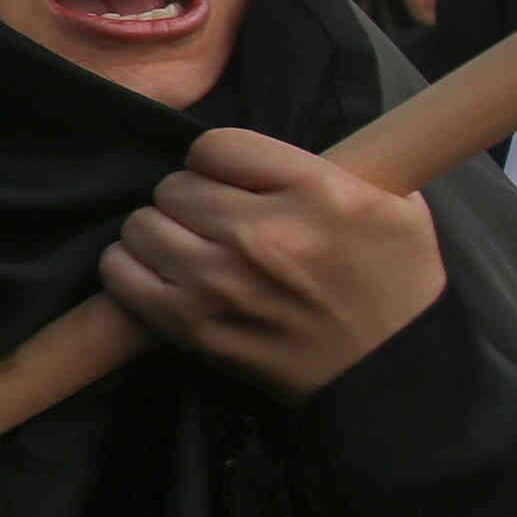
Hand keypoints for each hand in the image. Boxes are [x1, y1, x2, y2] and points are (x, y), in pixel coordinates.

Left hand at [97, 126, 442, 400]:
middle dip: (191, 199)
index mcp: (315, 192)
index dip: (218, 162)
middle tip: (214, 221)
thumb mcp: (394, 204)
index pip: (215, 146)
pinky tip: (160, 272)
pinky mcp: (191, 326)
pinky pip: (122, 274)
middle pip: (174, 186)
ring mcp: (220, 282)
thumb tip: (263, 153)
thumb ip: (331, 165)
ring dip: (159, 233)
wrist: (392, 370)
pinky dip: (130, 268)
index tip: (232, 181)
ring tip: (188, 247)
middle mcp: (261, 234)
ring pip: (141, 225)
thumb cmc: (394, 284)